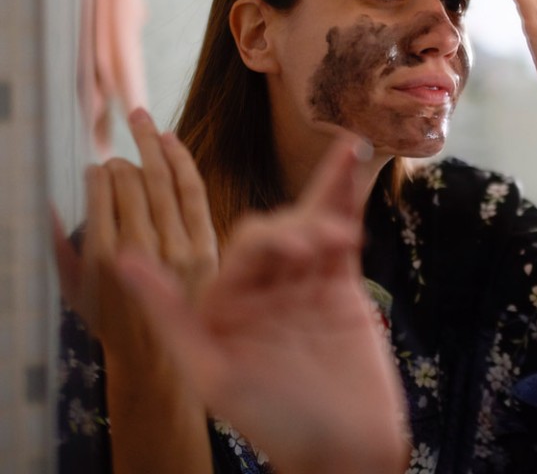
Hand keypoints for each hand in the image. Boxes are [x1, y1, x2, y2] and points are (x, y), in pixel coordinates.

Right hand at [53, 107, 217, 355]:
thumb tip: (44, 203)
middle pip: (133, 181)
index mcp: (103, 256)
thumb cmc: (110, 319)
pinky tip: (170, 139)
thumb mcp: (71, 288)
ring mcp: (179, 246)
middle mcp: (142, 247)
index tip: (96, 171)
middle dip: (121, 159)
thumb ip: (58, 244)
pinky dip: (182, 161)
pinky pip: (193, 192)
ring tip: (139, 118)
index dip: (98, 173)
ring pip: (163, 180)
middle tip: (115, 154)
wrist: (161, 357)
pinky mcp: (206, 246)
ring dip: (151, 144)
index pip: (102, 191)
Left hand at [115, 136, 409, 473]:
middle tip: (318, 254)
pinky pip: (340, 233)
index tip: (291, 254)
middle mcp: (260, 291)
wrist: (348, 448)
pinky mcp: (340, 286)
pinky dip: (344, 194)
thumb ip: (171, 314)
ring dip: (323, 212)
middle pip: (274, 232)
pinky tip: (350, 154)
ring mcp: (302, 286)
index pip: (239, 251)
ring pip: (308, 224)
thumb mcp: (213, 373)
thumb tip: (124, 260)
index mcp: (224, 308)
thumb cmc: (278, 423)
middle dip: (295, 234)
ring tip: (340, 239)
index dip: (266, 242)